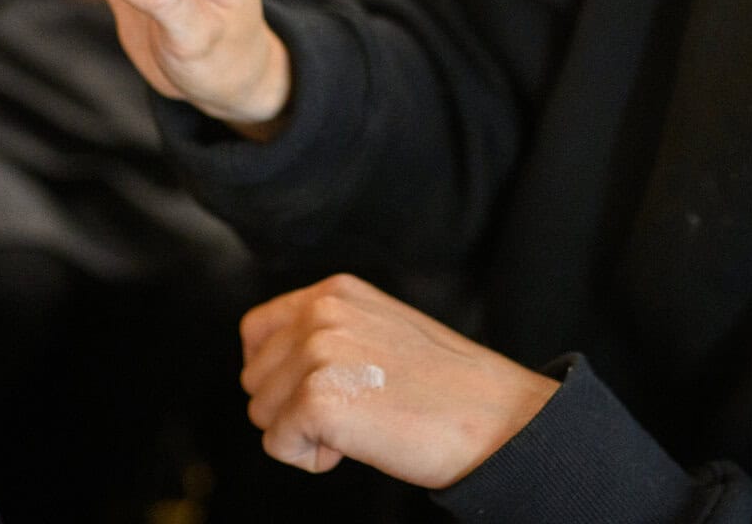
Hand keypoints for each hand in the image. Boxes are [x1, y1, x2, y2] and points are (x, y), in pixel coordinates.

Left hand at [239, 273, 559, 489]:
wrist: (496, 419)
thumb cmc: (445, 387)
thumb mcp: (378, 329)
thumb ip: (327, 332)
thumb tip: (273, 365)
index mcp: (334, 292)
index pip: (257, 330)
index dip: (276, 372)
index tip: (315, 391)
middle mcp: (320, 313)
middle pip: (255, 377)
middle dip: (291, 406)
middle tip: (353, 412)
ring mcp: (318, 353)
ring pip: (262, 412)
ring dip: (303, 432)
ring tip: (361, 425)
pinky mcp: (318, 399)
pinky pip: (279, 445)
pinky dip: (313, 459)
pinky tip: (358, 445)